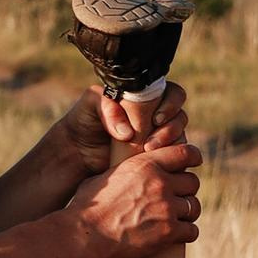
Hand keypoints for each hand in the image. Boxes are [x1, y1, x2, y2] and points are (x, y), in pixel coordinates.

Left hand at [52, 80, 189, 172]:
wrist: (77, 151)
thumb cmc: (84, 121)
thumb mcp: (91, 105)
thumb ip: (108, 107)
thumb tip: (127, 132)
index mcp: (146, 97)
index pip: (173, 94)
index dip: (171, 104)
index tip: (156, 118)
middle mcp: (156, 115)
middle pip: (180, 117)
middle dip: (171, 128)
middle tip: (151, 142)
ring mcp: (158, 137)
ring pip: (179, 138)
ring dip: (170, 144)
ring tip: (147, 151)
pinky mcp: (156, 158)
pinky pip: (173, 158)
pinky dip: (167, 159)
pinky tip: (151, 163)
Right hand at [70, 124, 200, 257]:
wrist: (84, 234)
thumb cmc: (87, 205)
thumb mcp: (106, 176)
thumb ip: (126, 170)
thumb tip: (127, 167)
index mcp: (145, 164)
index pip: (185, 153)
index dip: (194, 156)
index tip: (196, 162)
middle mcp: (160, 183)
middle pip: (193, 182)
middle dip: (186, 190)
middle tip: (177, 198)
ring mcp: (166, 208)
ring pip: (194, 206)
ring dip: (188, 212)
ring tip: (177, 218)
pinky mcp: (168, 232)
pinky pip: (192, 230)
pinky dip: (186, 233)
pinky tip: (177, 235)